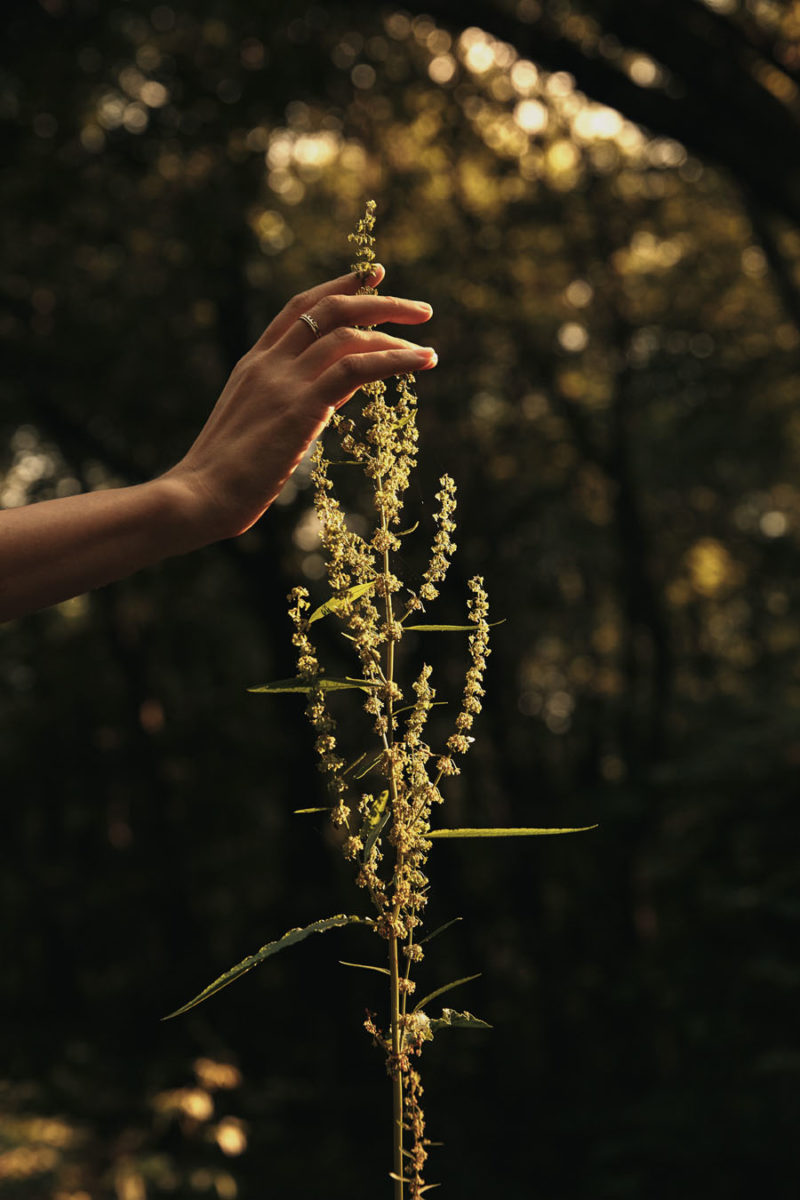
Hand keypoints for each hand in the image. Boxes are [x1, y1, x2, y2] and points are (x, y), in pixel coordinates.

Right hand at [164, 266, 435, 541]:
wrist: (197, 496)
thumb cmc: (225, 478)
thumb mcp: (262, 429)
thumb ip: (298, 402)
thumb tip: (341, 391)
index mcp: (254, 364)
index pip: (299, 309)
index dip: (338, 287)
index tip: (372, 277)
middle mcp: (269, 363)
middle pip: (329, 310)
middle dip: (378, 301)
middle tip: (419, 310)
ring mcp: (283, 382)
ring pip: (347, 334)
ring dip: (395, 333)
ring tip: (429, 349)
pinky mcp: (301, 407)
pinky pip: (356, 369)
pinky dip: (395, 360)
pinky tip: (423, 361)